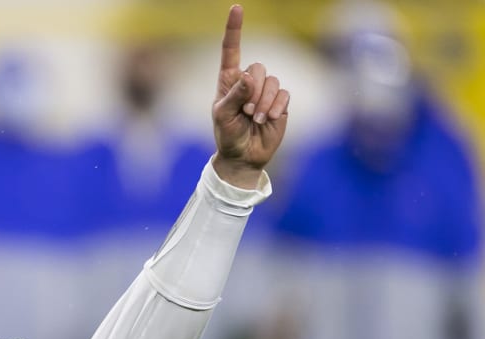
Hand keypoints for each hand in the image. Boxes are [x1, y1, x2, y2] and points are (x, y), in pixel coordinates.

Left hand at [211, 5, 289, 187]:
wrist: (244, 156)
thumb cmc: (227, 135)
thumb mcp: (223, 116)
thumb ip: (235, 95)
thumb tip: (248, 76)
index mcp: (229, 80)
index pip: (231, 50)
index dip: (234, 29)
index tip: (236, 8)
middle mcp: (248, 81)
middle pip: (258, 67)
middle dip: (253, 91)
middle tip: (245, 111)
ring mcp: (265, 91)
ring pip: (273, 82)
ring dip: (263, 103)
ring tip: (255, 119)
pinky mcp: (280, 102)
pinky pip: (284, 94)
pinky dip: (276, 108)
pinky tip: (268, 120)